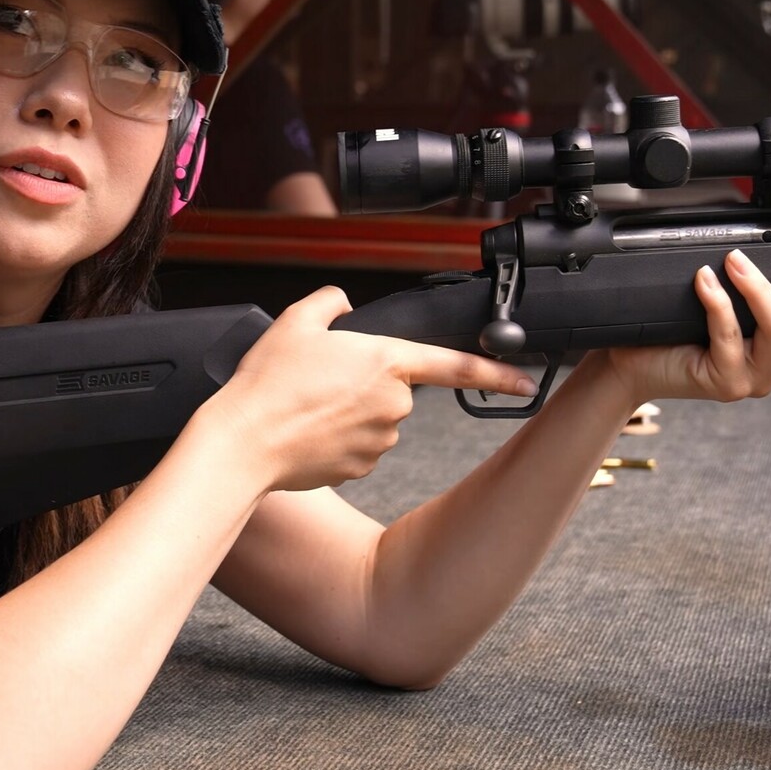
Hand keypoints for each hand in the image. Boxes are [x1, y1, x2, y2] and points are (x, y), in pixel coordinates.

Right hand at [199, 286, 537, 492]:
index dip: (497, 373)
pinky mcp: (363, 466)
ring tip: (307, 406)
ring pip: (378, 418)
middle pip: (396, 388)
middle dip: (367, 383)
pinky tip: (308, 431)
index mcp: (385, 361)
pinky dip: (340, 438)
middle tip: (321, 380)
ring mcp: (380, 440)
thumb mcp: (294, 322)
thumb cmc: (267, 384)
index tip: (526, 381)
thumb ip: (329, 303)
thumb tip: (343, 305)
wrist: (244, 443)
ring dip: (352, 411)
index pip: (454, 366)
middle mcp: (392, 404)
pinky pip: (361, 446)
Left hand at [601, 250, 770, 404]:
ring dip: (760, 292)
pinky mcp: (723, 383)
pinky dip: (718, 304)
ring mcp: (756, 377)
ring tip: (735, 262)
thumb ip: (759, 278)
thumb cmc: (679, 325)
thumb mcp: (729, 299)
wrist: (631, 361)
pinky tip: (704, 282)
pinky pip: (728, 339)